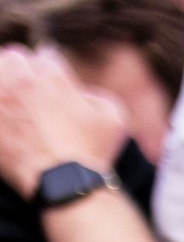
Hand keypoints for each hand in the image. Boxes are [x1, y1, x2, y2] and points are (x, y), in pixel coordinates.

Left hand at [0, 47, 125, 196]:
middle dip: (22, 71)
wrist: (63, 185)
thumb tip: (80, 91)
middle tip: (30, 91)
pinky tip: (7, 122)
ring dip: (5, 85)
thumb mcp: (114, 118)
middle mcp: (20, 79)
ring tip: (13, 102)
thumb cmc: (91, 152)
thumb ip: (96, 93)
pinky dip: (0, 110)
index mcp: (52, 75)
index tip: (54, 86)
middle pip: (13, 57)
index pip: (47, 56)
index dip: (52, 72)